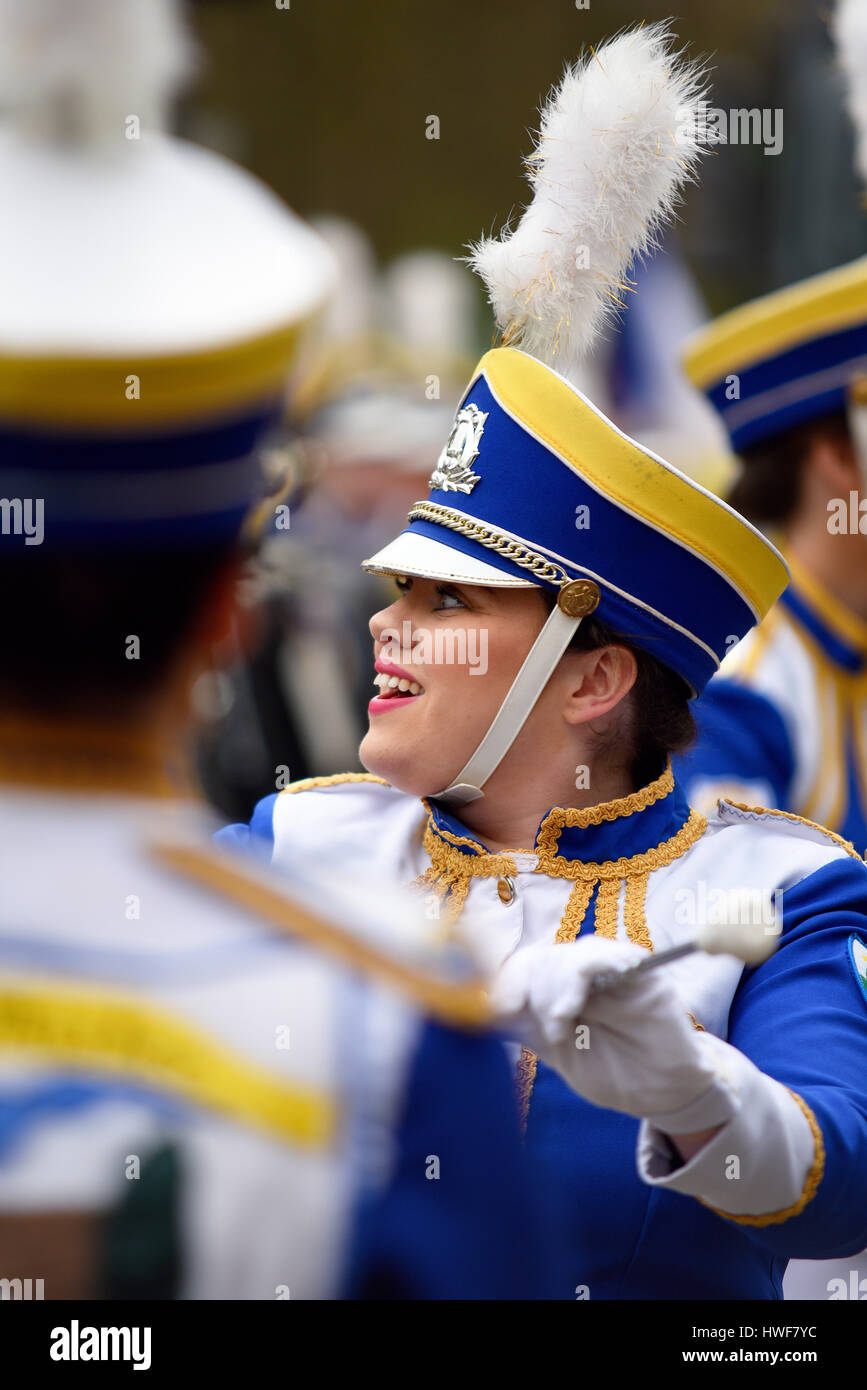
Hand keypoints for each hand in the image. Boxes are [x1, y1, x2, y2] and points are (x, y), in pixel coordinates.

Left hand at [491, 938, 737, 1132]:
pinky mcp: (642, 972)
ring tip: (563, 1025)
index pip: (529, 966)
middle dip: (538, 993)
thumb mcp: (564, 1056)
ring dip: (560, 987)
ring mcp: (613, 970)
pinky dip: (591, 971)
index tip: (502, 1009)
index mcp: (562, 990)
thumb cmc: (614, 1075)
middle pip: (547, 959)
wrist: (662, 1095)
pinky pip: (611, 955)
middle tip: (553, 1031)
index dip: (511, 981)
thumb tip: (490, 1011)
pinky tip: (581, 1002)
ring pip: (574, 955)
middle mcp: (585, 975)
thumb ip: (532, 1029)